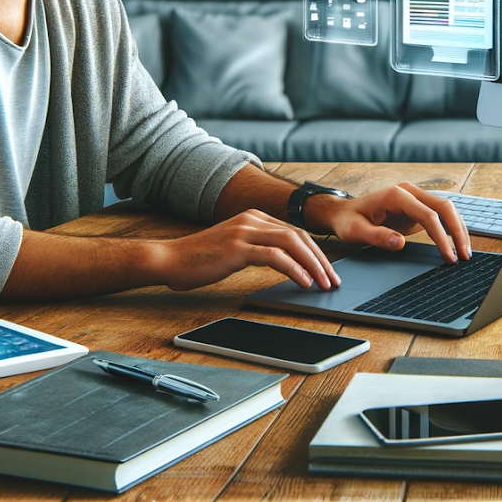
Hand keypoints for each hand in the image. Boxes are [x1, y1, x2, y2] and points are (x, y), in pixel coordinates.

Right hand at [152, 210, 339, 291]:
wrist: (169, 259)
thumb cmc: (199, 259)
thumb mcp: (234, 248)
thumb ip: (257, 248)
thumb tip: (285, 264)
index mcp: (254, 217)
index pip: (295, 232)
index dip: (315, 252)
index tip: (326, 271)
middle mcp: (252, 219)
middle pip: (299, 236)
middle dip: (320, 259)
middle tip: (332, 280)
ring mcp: (245, 231)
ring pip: (292, 243)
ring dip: (312, 265)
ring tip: (322, 283)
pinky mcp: (237, 248)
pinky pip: (274, 256)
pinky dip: (294, 269)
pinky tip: (303, 282)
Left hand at [309, 182, 471, 262]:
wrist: (342, 212)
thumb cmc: (347, 221)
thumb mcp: (355, 231)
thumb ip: (376, 236)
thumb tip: (399, 242)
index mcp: (396, 195)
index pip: (428, 215)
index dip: (441, 236)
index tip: (448, 256)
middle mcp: (409, 192)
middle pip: (444, 207)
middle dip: (458, 231)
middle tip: (465, 256)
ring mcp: (414, 198)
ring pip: (446, 209)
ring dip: (458, 229)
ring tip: (465, 253)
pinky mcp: (416, 208)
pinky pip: (440, 216)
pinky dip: (451, 229)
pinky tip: (457, 244)